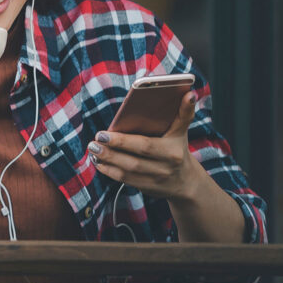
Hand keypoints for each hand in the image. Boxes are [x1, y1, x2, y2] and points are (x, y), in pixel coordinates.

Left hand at [86, 91, 207, 202]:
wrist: (186, 181)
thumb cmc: (177, 148)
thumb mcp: (181, 131)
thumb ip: (184, 113)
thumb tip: (189, 94)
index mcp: (172, 151)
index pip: (144, 146)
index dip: (122, 141)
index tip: (102, 134)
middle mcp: (164, 168)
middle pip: (133, 161)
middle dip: (111, 151)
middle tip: (94, 141)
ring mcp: (154, 180)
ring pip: (126, 172)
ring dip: (106, 161)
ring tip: (93, 149)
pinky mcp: (146, 188)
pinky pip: (124, 181)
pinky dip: (109, 171)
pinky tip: (98, 161)